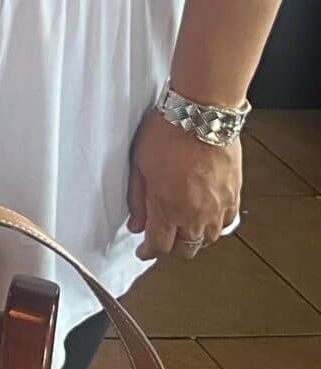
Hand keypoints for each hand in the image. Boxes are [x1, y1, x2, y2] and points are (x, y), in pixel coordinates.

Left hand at [128, 107, 241, 261]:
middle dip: (170, 249)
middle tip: (161, 240)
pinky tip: (205, 218)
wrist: (201, 116)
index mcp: (167, 209)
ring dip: (193, 240)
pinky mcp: (233, 197)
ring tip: (181, 229)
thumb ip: (137, 200)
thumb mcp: (139, 166)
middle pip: (185, 250)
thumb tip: (136, 225)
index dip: (149, 252)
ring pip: (207, 240)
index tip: (143, 251)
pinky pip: (226, 223)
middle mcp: (195, 215)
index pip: (159, 246)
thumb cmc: (167, 134)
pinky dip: (214, 226)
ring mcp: (218, 208)